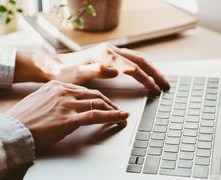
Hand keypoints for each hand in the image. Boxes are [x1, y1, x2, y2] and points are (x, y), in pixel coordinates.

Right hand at [6, 80, 128, 150]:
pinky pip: (96, 115)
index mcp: (56, 85)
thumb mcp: (39, 101)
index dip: (98, 97)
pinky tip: (122, 118)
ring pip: (98, 102)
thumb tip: (67, 107)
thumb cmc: (23, 119)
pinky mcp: (69, 118)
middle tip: (118, 109)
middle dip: (109, 102)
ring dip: (114, 110)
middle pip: (94, 94)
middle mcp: (63, 91)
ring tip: (123, 116)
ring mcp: (67, 103)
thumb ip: (55, 100)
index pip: (84, 89)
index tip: (105, 102)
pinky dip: (113, 116)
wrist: (11, 130)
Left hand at [14, 43, 169, 92]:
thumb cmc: (64, 72)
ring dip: (151, 69)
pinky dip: (142, 67)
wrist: (54, 66)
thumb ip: (96, 71)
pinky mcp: (109, 57)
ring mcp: (110, 53)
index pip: (132, 67)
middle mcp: (110, 51)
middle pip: (140, 60)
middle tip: (165, 85)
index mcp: (105, 55)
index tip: (154, 88)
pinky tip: (145, 74)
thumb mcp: (77, 74)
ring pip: (137, 59)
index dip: (145, 78)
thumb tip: (115, 71)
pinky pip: (131, 60)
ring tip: (161, 80)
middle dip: (154, 73)